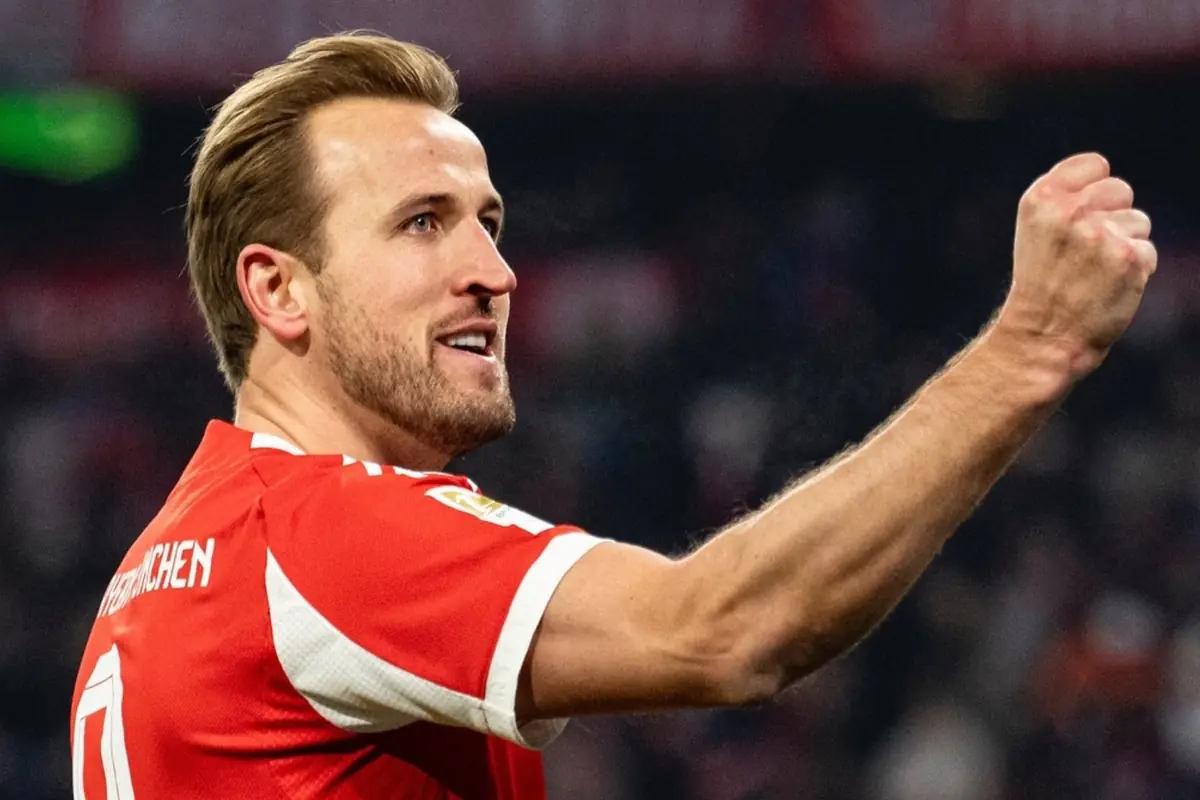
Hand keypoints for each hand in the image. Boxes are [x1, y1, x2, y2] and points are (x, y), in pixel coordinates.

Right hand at [995, 152, 1155, 380]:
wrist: (1041, 336)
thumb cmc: (1041, 283)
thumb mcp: (1036, 231)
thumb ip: (1068, 200)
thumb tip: (1111, 185)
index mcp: (1041, 198)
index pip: (1095, 164)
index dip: (1093, 191)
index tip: (1079, 218)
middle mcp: (1070, 211)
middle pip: (1120, 189)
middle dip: (1112, 216)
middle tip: (1086, 251)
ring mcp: (1100, 234)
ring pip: (1138, 221)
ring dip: (1124, 245)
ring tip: (1094, 272)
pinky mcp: (1128, 257)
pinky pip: (1147, 250)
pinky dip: (1134, 270)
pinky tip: (1108, 286)